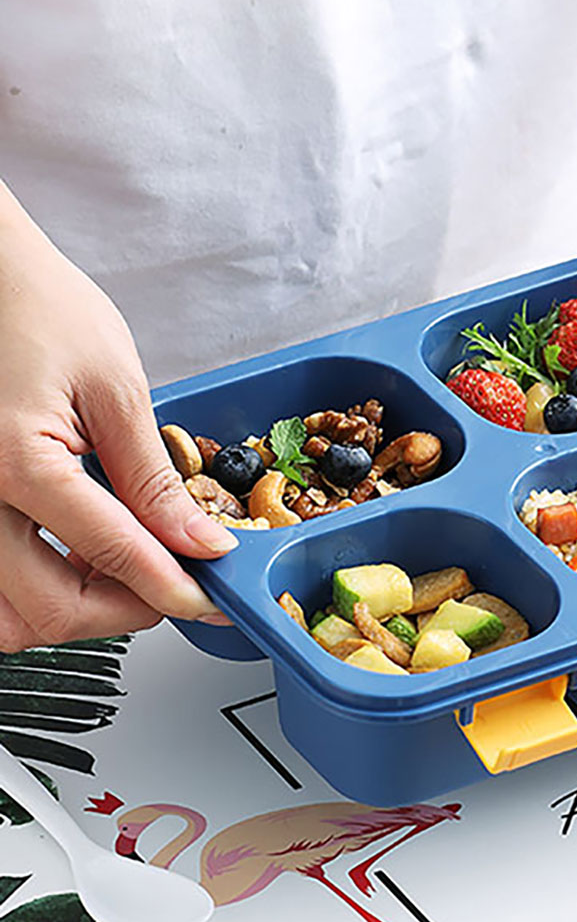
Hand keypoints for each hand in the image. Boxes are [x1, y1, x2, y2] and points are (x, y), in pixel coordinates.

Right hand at [0, 200, 235, 650]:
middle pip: (49, 611)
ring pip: (7, 616)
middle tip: (174, 587)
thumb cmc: (35, 305)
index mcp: (17, 462)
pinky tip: (72, 559)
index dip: (175, 587)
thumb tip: (198, 542)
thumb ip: (153, 479)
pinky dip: (32, 591)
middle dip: (124, 613)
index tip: (211, 597)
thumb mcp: (114, 385)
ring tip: (121, 575)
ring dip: (67, 613)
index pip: (114, 556)